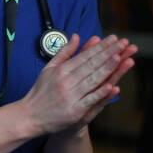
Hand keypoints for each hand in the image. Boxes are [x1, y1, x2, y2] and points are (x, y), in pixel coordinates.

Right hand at [21, 33, 137, 136]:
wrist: (29, 117)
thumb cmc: (40, 92)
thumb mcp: (49, 68)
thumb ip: (64, 52)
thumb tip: (76, 36)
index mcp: (61, 70)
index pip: (85, 56)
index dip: (100, 47)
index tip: (113, 39)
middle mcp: (66, 81)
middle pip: (91, 65)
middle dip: (109, 53)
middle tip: (123, 43)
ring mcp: (71, 96)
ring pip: (92, 80)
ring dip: (107, 68)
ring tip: (119, 57)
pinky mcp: (74, 110)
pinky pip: (90, 100)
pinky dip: (100, 93)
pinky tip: (112, 85)